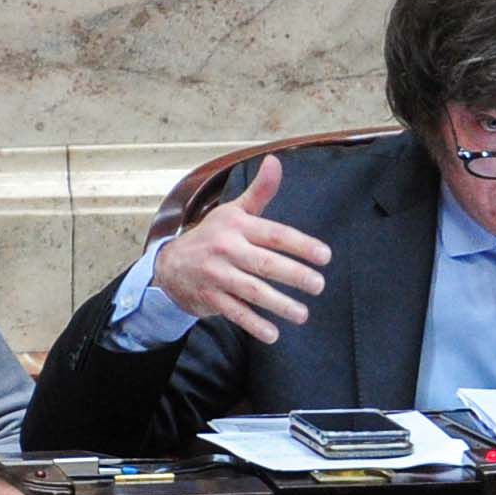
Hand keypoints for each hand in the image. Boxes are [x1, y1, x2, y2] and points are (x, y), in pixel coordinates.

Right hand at [149, 155, 330, 344]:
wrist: (170, 266)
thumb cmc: (212, 236)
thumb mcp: (233, 212)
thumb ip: (260, 192)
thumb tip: (275, 160)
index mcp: (237, 226)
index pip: (275, 234)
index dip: (300, 245)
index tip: (325, 256)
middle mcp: (227, 249)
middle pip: (265, 263)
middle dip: (294, 275)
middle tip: (319, 285)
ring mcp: (217, 275)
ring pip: (252, 291)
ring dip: (279, 304)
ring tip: (303, 314)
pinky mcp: (210, 298)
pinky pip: (235, 312)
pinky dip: (254, 324)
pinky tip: (273, 334)